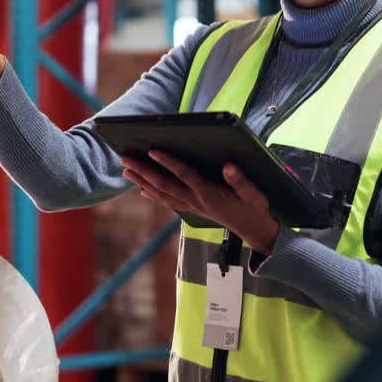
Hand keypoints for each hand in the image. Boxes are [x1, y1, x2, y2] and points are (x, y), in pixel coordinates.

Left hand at [121, 151, 280, 255]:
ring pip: (162, 194)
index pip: (184, 174)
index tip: (152, 150)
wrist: (256, 231)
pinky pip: (169, 202)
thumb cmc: (255, 209)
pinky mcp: (195, 209)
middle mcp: (196, 200)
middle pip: (164, 184)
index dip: (168, 162)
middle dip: (143, 172)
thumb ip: (240, 180)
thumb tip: (228, 165)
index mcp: (209, 193)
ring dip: (143, 182)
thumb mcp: (253, 194)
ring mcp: (193, 206)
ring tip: (126, 172)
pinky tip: (144, 191)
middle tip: (125, 160)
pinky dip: (154, 196)